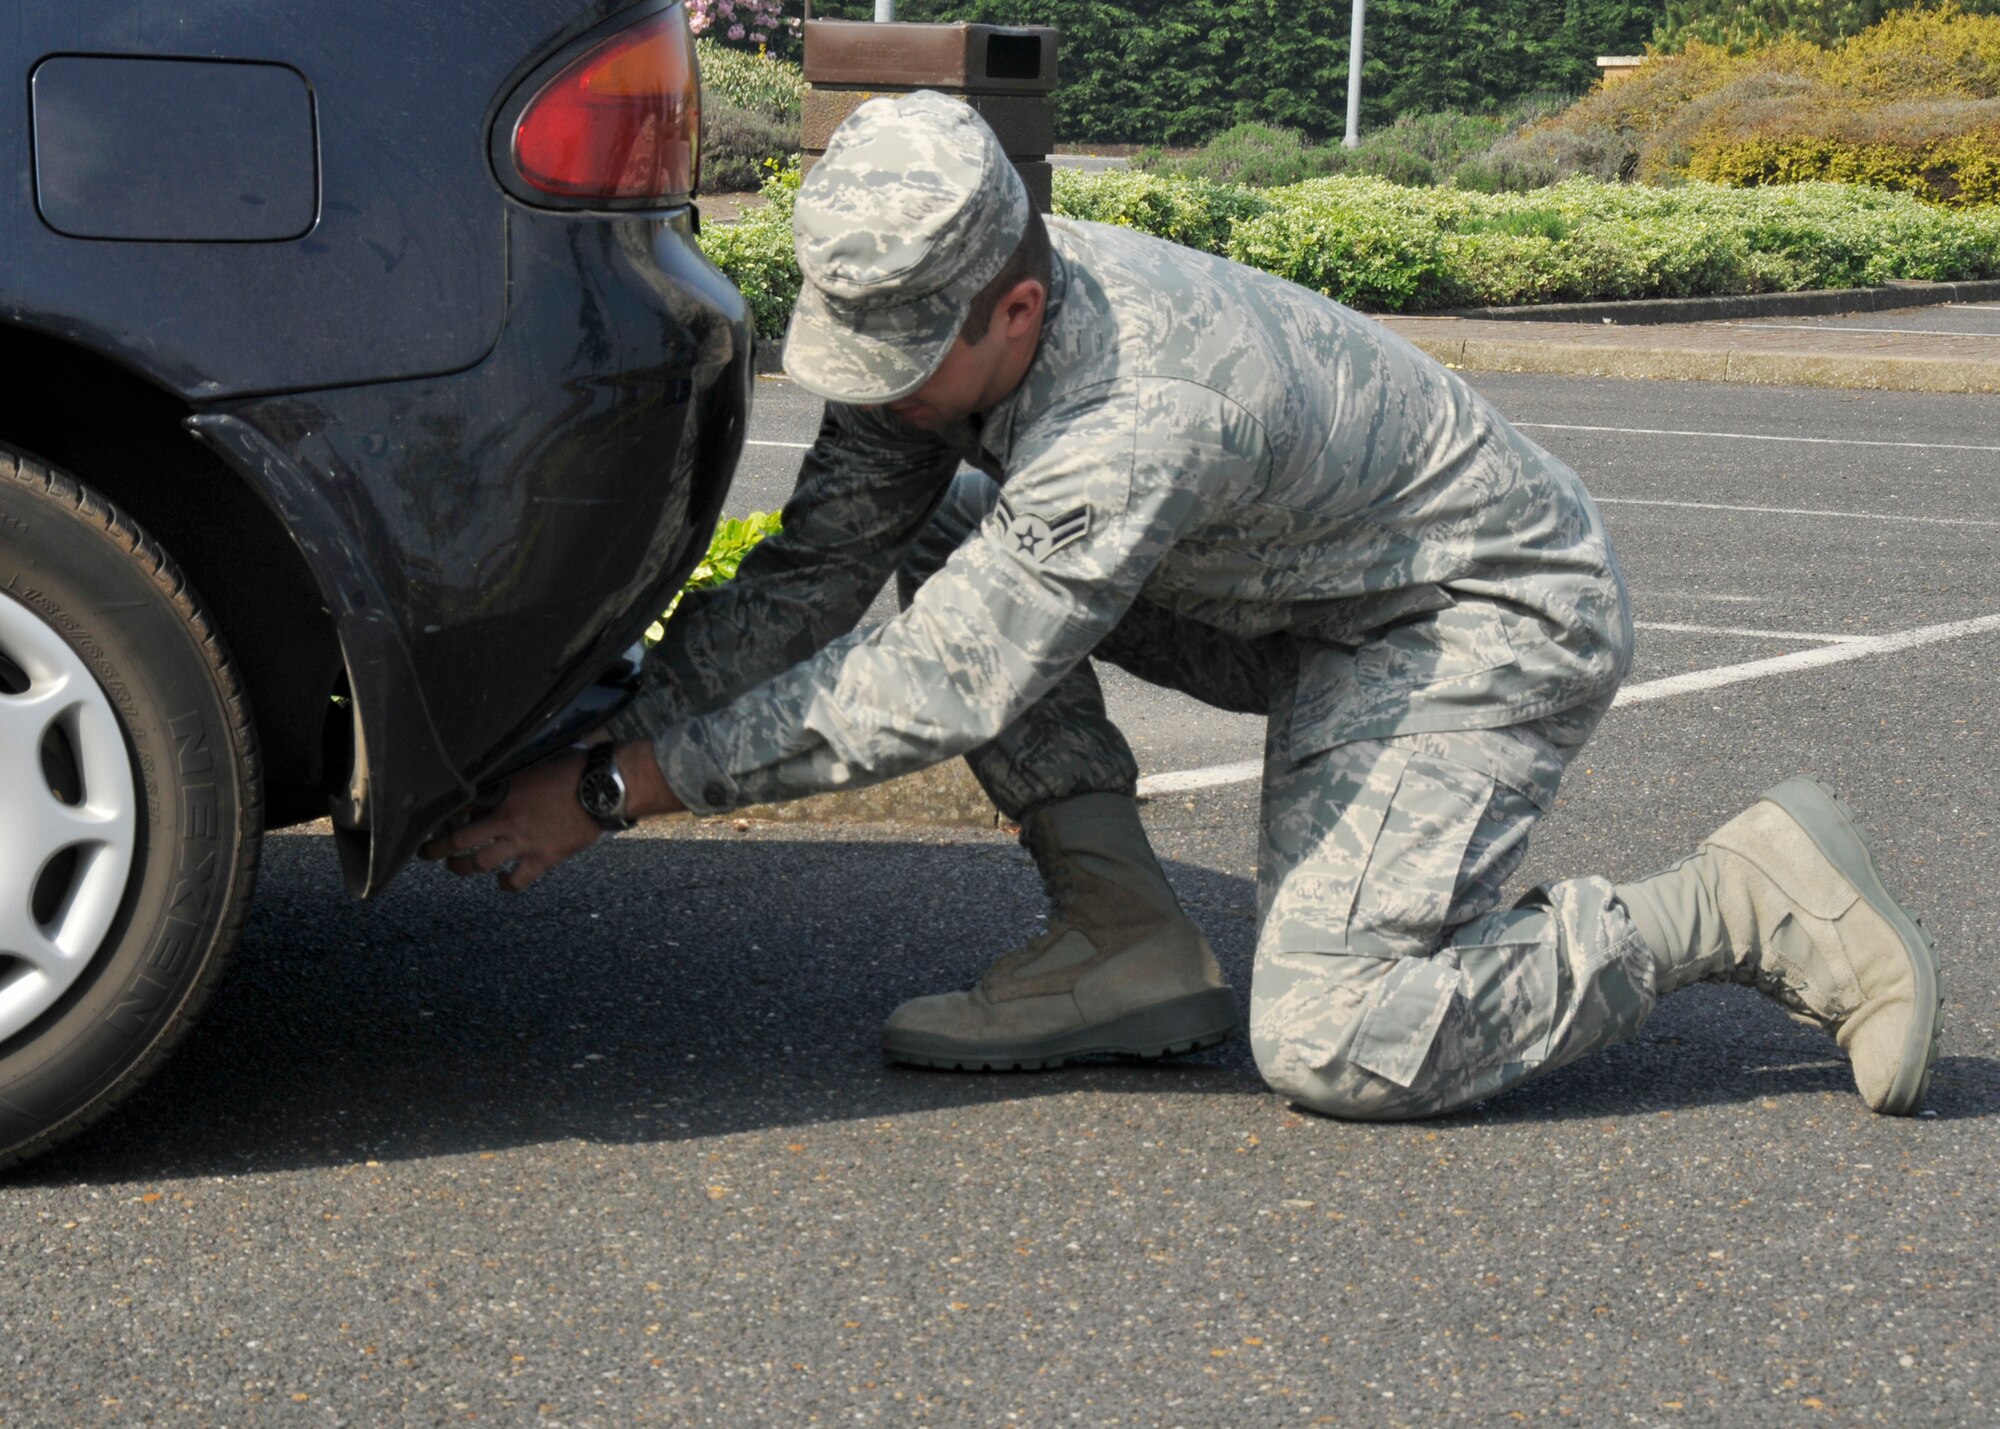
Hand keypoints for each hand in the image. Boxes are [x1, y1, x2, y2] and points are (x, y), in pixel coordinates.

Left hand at [420, 749, 601, 891]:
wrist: (605, 788)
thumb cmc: (577, 767)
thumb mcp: (540, 759)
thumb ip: (518, 768)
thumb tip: (507, 761)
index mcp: (504, 791)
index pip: (464, 805)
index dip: (449, 811)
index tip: (441, 814)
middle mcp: (507, 820)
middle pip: (460, 840)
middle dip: (437, 848)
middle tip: (427, 851)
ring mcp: (524, 842)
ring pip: (481, 863)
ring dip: (463, 868)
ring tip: (455, 868)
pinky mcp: (543, 858)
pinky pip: (518, 879)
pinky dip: (507, 884)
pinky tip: (503, 882)